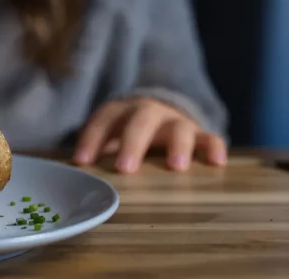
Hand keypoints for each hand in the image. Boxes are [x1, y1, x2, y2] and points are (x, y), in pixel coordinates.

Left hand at [72, 98, 227, 172]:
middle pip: (140, 121)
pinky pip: (210, 137)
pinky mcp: (199, 133)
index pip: (103, 120)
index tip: (81, 162)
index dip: (91, 139)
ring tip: (177, 167)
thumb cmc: (126, 133)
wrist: (160, 114)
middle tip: (126, 169)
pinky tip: (216, 163)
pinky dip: (214, 148)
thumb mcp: (109, 136)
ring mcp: (175, 121)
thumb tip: (72, 178)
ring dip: (178, 145)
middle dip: (132, 144)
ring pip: (178, 127)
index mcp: (120, 111)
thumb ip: (96, 152)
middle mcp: (148, 111)